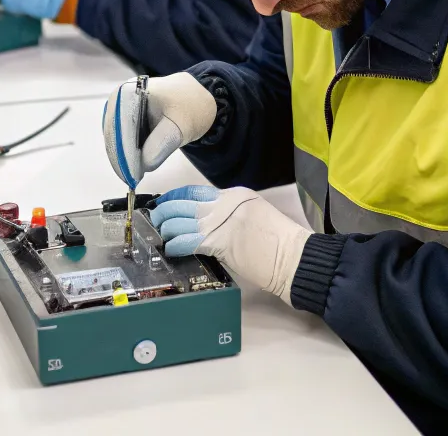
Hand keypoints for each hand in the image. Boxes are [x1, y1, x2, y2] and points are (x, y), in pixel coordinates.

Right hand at [103, 73, 216, 187]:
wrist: (193, 98)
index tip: (132, 176)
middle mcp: (118, 99)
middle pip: (113, 135)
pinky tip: (137, 165)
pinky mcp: (122, 120)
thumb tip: (144, 164)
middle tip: (134, 181)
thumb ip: (163, 142)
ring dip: (124, 159)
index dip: (124, 154)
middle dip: (122, 159)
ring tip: (136, 175)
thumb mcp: (182, 124)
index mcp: (129, 92)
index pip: (121, 127)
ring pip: (114, 141)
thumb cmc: (188, 105)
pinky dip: (127, 155)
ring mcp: (118, 110)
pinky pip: (120, 141)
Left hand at [151, 186, 310, 303]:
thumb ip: (229, 214)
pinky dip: (176, 245)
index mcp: (234, 194)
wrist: (292, 256)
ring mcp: (221, 221)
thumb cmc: (277, 242)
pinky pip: (188, 241)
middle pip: (184, 202)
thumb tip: (206, 224)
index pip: (195, 191)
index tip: (164, 204)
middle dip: (165, 211)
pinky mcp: (219, 242)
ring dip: (167, 229)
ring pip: (182, 221)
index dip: (175, 198)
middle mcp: (225, 203)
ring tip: (160, 236)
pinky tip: (170, 249)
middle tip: (155, 220)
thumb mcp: (252, 214)